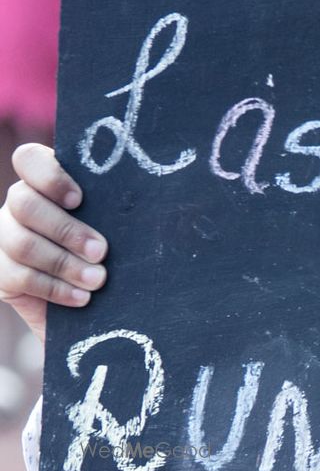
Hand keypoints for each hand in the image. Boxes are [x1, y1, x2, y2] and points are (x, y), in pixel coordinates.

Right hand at [0, 144, 106, 345]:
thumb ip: (117, 213)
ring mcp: (5, 237)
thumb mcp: (118, 231)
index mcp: (45, 183)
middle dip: (66, 229)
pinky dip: (54, 289)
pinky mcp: (2, 273)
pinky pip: (18, 276)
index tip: (80, 200)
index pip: (29, 160)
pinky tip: (82, 299)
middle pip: (23, 202)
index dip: (50, 177)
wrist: (101, 310)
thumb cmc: (116, 259)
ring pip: (21, 242)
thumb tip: (153, 208)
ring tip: (98, 280)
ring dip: (64, 263)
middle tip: (101, 251)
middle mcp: (20, 205)